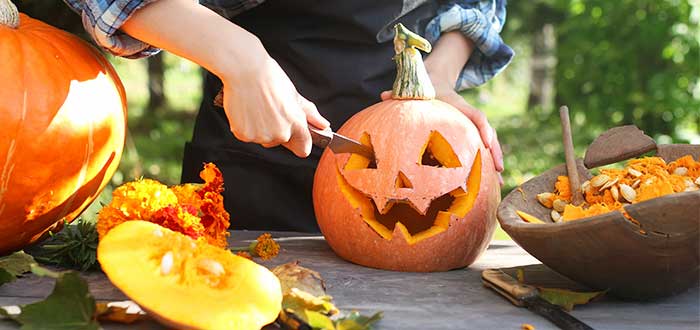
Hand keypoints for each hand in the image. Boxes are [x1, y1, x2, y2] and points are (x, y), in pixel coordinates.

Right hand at [119, 0, 329, 157]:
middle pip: (279, 141)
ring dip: (259, 123)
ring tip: (254, 100)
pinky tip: (242, 104)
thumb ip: (306, 111)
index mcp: (293, 120)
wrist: (237, 59)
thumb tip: (322, 124)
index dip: (301, 140)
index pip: (304, 146)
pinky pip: (246, 135)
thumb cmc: (266, 73)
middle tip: (267, 102)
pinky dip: (244, 122)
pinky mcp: (241, 133)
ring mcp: (259, 134)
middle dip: (275, 125)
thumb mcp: (289, 90)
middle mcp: (278, 132)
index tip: (298, 135)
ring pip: (261, 138)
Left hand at [380, 89, 503, 182]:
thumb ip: (400, 93)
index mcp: (458, 106)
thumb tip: (383, 95)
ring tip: (498, 184)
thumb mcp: (414, 90)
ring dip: (494, 162)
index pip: (475, 116)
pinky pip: (481, 149)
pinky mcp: (470, 133)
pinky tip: (488, 183)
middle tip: (498, 169)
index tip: (487, 142)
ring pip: (489, 144)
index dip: (483, 128)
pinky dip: (486, 164)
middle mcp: (468, 116)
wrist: (436, 80)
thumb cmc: (425, 90)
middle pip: (487, 133)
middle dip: (495, 151)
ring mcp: (471, 125)